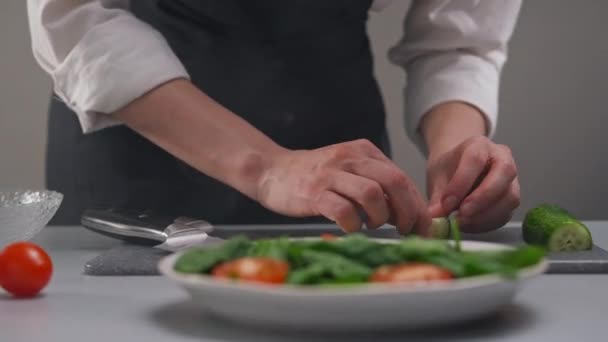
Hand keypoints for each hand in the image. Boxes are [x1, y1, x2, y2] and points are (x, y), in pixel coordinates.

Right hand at [256, 139, 431, 234]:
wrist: (272, 170)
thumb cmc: (314, 177)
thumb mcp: (349, 171)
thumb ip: (376, 184)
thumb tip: (408, 213)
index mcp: (363, 151)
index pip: (401, 176)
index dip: (417, 205)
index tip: (422, 227)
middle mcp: (350, 159)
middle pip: (394, 182)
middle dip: (407, 211)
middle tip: (405, 229)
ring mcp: (331, 175)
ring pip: (372, 194)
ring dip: (380, 217)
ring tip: (372, 225)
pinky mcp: (313, 193)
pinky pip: (343, 210)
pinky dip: (353, 224)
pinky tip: (350, 226)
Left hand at [426, 136, 519, 232]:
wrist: (457, 170)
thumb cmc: (448, 170)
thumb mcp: (437, 177)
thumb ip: (437, 197)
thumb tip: (434, 216)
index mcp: (480, 145)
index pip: (476, 159)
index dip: (461, 183)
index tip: (447, 204)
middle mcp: (502, 158)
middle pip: (503, 173)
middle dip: (482, 198)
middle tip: (461, 215)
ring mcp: (511, 179)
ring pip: (509, 197)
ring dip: (486, 215)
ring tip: (462, 223)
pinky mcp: (512, 199)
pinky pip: (506, 212)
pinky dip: (488, 223)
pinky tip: (469, 225)